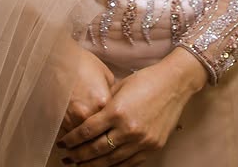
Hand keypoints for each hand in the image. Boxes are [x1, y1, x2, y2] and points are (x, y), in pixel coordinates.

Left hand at [57, 47, 206, 165]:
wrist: (174, 83)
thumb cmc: (146, 80)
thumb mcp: (120, 87)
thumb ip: (105, 105)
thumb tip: (88, 118)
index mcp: (116, 111)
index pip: (86, 131)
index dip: (72, 139)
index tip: (63, 143)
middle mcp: (127, 129)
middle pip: (95, 150)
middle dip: (78, 156)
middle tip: (68, 158)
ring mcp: (141, 141)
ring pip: (110, 161)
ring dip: (93, 165)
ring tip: (81, 165)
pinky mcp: (152, 147)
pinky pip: (129, 164)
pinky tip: (105, 166)